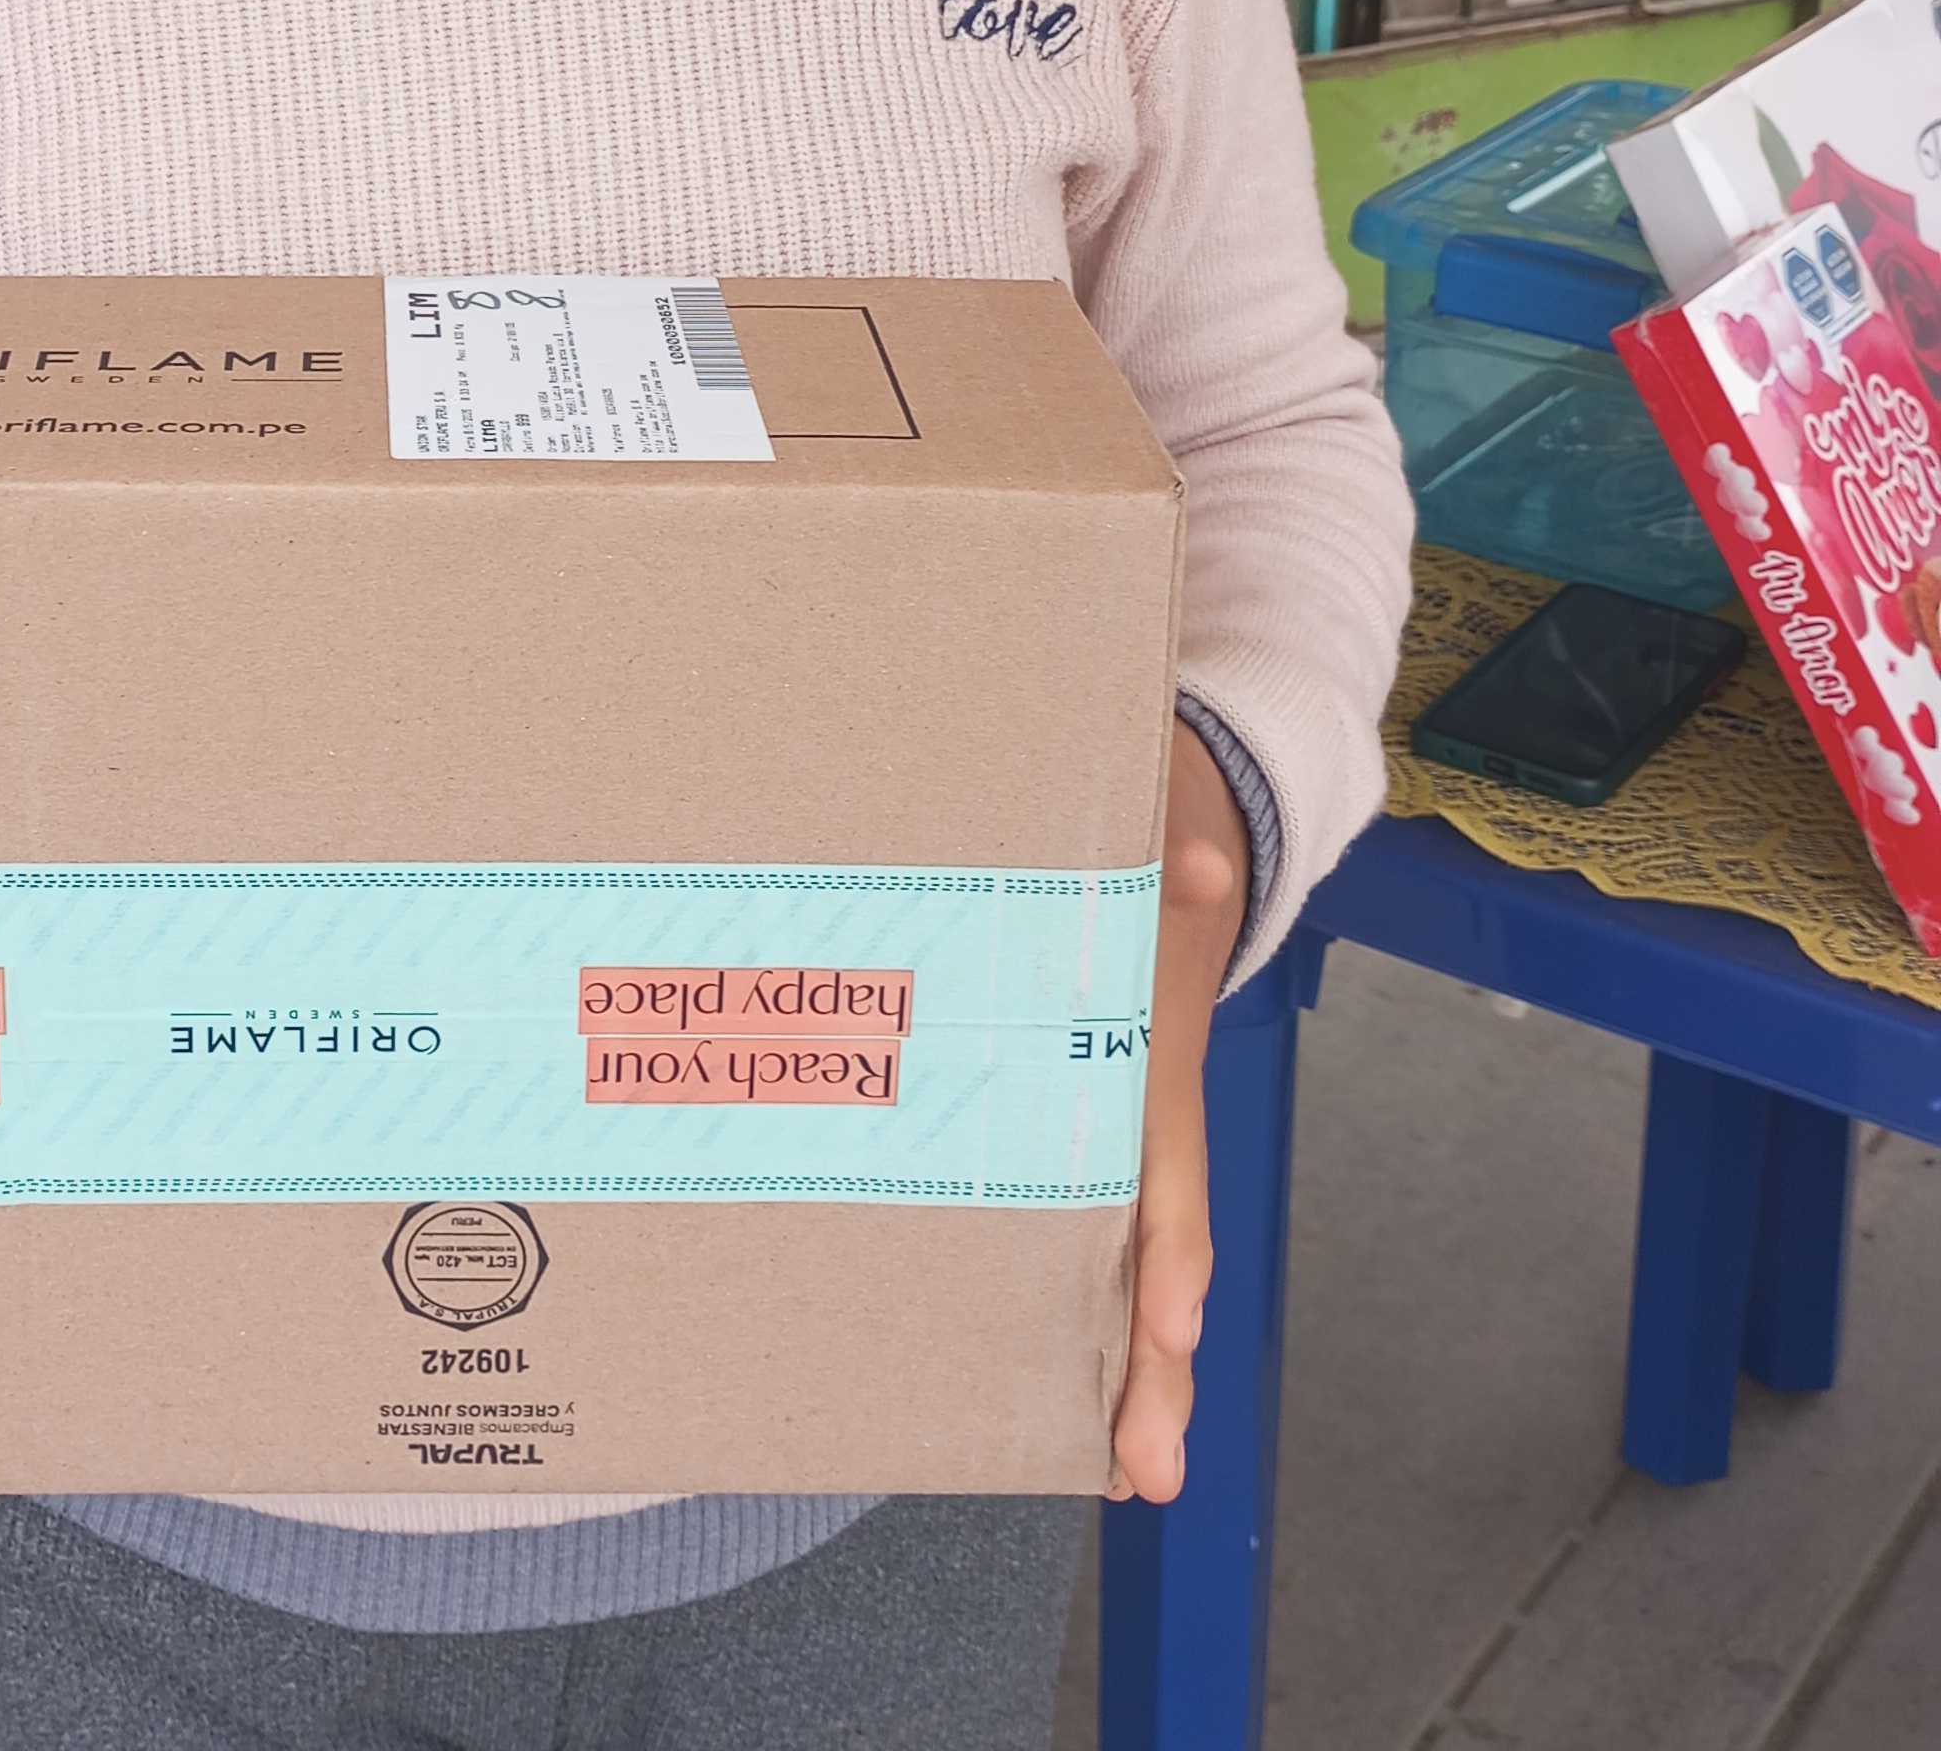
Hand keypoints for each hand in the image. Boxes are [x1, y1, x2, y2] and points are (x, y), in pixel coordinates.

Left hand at [1109, 722, 1249, 1505]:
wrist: (1184, 801)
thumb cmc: (1158, 817)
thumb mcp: (1163, 819)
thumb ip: (1180, 850)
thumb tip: (1201, 863)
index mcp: (1151, 1031)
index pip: (1163, 1146)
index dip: (1168, 1230)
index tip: (1175, 1315)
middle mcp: (1136, 1090)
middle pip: (1153, 1233)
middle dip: (1157, 1353)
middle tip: (1149, 1466)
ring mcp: (1110, 1108)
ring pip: (1122, 1245)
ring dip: (1130, 1352)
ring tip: (1121, 1464)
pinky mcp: (1072, 1107)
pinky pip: (1077, 1208)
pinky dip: (1083, 1292)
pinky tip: (1066, 1377)